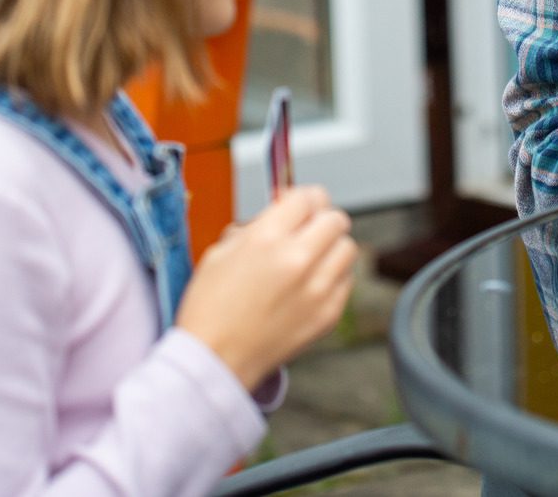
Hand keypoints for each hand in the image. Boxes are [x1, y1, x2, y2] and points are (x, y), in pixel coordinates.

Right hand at [175, 185, 357, 390]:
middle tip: (306, 230)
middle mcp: (298, 260)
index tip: (299, 206)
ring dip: (332, 247)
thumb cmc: (210, 307)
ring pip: (347, 248)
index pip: (307, 197)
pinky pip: (347, 280)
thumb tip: (282, 208)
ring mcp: (317, 290)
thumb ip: (256, 226)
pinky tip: (311, 285)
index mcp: (267, 239)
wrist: (214, 361)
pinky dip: (334, 276)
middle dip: (320, 219)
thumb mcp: (220, 252)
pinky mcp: (328, 315)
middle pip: (335, 219)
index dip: (303, 199)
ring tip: (311, 258)